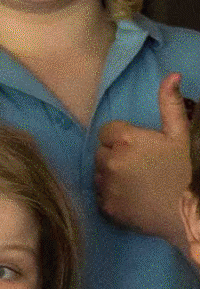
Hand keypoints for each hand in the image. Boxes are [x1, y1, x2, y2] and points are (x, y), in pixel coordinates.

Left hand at [95, 73, 191, 248]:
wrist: (189, 214)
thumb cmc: (187, 171)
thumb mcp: (180, 135)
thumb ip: (170, 104)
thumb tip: (171, 75)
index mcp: (125, 140)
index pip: (107, 131)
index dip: (122, 139)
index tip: (138, 149)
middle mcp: (110, 161)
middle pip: (100, 152)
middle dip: (115, 156)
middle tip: (139, 167)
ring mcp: (107, 186)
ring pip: (98, 174)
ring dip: (110, 175)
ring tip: (135, 183)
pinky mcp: (106, 208)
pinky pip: (100, 196)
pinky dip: (111, 196)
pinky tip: (130, 198)